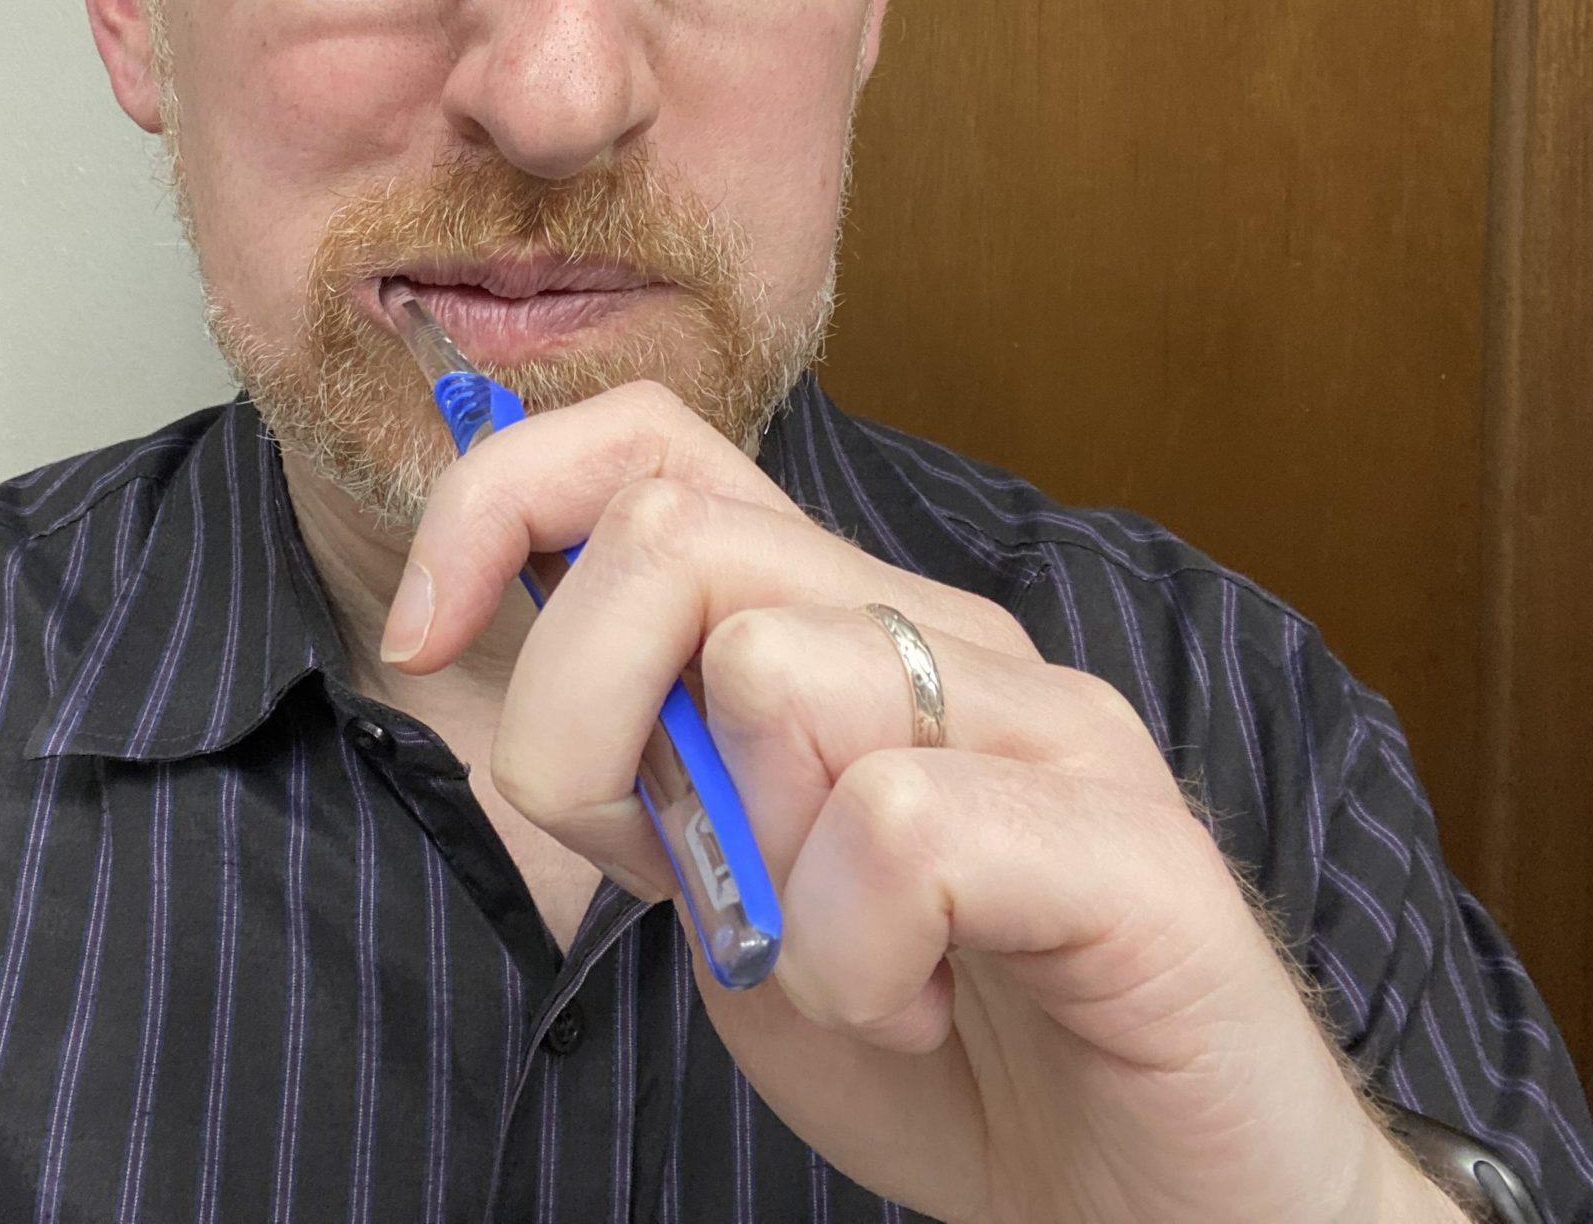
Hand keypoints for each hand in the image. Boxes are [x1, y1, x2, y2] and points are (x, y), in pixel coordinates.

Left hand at [386, 381, 1457, 1223]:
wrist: (1166, 1208)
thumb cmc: (949, 1043)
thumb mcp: (730, 890)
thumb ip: (646, 769)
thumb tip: (496, 644)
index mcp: (844, 627)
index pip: (649, 445)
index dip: (498, 503)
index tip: (426, 644)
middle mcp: (947, 637)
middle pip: (678, 534)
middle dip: (584, 721)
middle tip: (674, 878)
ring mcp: (1048, 728)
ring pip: (782, 668)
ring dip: (749, 865)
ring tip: (844, 961)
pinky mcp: (1132, 850)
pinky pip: (900, 831)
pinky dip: (854, 956)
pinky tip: (917, 1005)